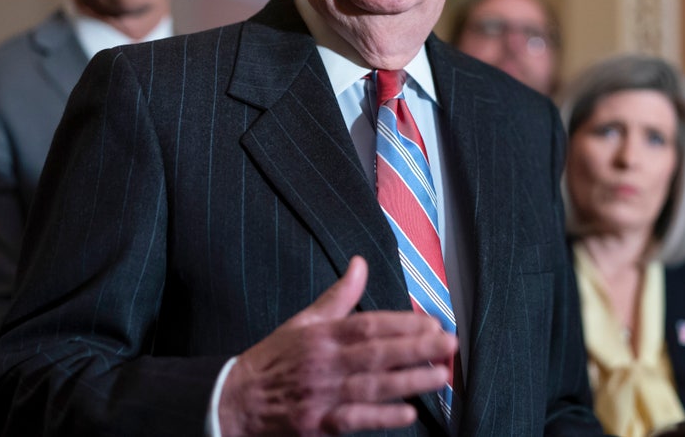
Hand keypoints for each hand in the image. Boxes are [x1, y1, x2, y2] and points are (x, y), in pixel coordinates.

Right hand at [218, 256, 456, 435]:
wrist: (235, 400)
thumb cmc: (274, 359)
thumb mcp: (304, 321)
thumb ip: (339, 295)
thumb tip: (360, 263)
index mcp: (322, 334)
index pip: (368, 325)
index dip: (403, 323)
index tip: (432, 322)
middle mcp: (324, 362)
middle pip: (376, 353)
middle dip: (416, 348)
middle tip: (449, 344)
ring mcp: (322, 393)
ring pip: (371, 386)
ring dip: (408, 381)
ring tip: (440, 376)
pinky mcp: (318, 423)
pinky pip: (354, 420)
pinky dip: (381, 417)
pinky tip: (408, 412)